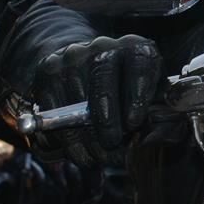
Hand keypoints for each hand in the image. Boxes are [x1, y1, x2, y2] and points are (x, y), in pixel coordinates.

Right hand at [31, 34, 161, 165]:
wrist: (82, 63)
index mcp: (136, 48)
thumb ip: (155, 110)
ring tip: (97, 157)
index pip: (141, 65)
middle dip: (107, 122)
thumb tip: (151, 138)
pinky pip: (52, 110)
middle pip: (104, 82)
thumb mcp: (147, 91)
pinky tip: (78, 151)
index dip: (138, 96)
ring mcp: (73, 56)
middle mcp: (104, 47)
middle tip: (112, 148)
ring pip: (75, 101)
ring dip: (86, 137)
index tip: (135, 123)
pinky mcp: (48, 70)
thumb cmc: (125, 86)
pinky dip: (65, 137)